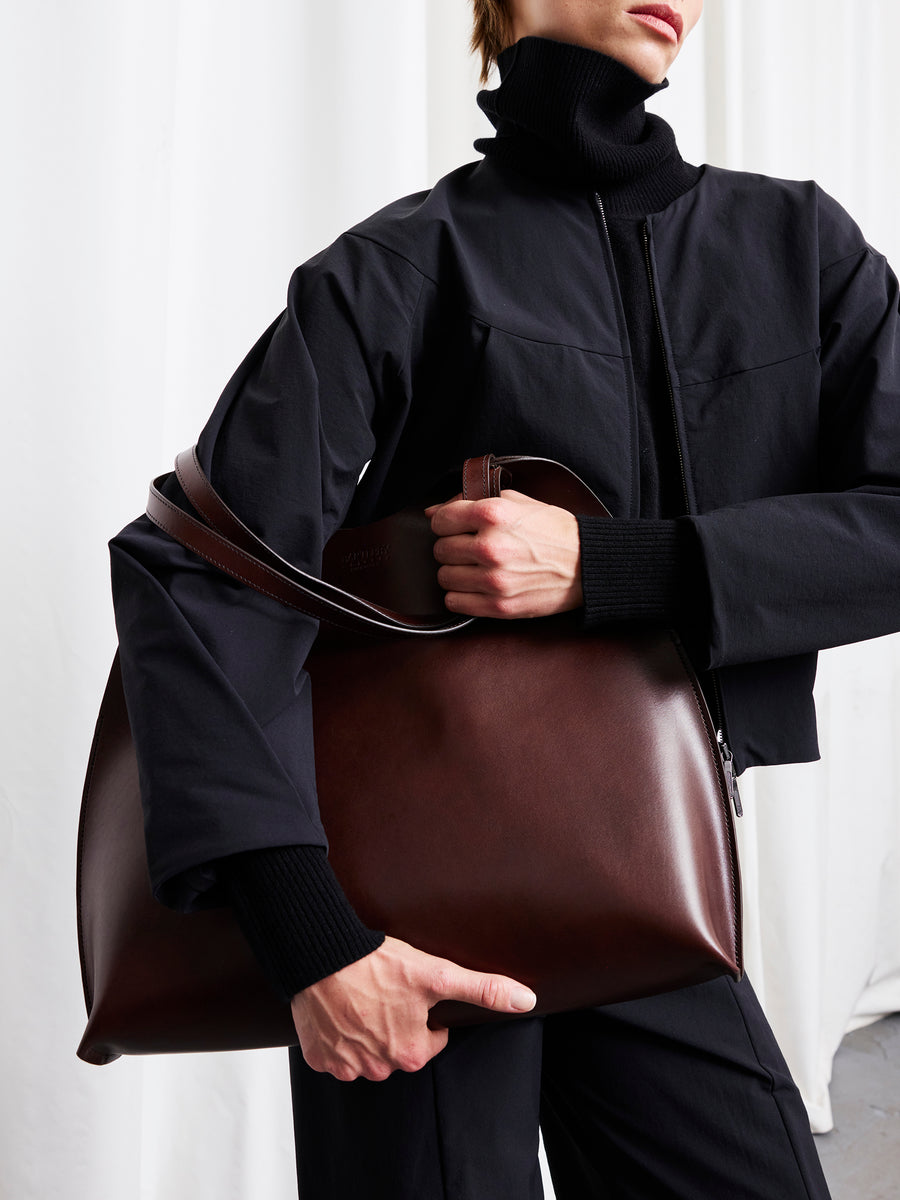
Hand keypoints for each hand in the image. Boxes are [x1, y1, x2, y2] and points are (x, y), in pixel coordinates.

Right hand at [290, 935, 536, 1081]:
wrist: (321, 956)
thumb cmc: (377, 965)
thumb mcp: (438, 974)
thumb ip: (483, 989)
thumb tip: (525, 1001)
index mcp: (411, 1053)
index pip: (431, 1039)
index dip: (425, 1012)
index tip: (411, 992)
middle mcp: (379, 1068)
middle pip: (398, 1047)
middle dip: (396, 1023)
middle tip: (385, 991)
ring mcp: (346, 1065)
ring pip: (366, 1052)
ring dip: (367, 1031)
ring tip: (362, 997)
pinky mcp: (319, 1057)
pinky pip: (335, 1052)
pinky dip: (338, 1035)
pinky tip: (340, 1009)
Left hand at [426, 491, 582, 618]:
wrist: (587, 564)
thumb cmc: (554, 531)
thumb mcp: (516, 502)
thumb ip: (471, 502)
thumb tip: (432, 512)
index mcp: (493, 515)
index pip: (440, 520)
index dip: (446, 523)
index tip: (455, 527)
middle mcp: (490, 546)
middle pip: (440, 549)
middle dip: (452, 547)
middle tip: (470, 548)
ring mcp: (493, 579)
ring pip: (444, 577)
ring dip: (455, 572)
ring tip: (475, 568)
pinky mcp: (499, 605)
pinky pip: (455, 602)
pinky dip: (461, 596)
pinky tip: (476, 586)